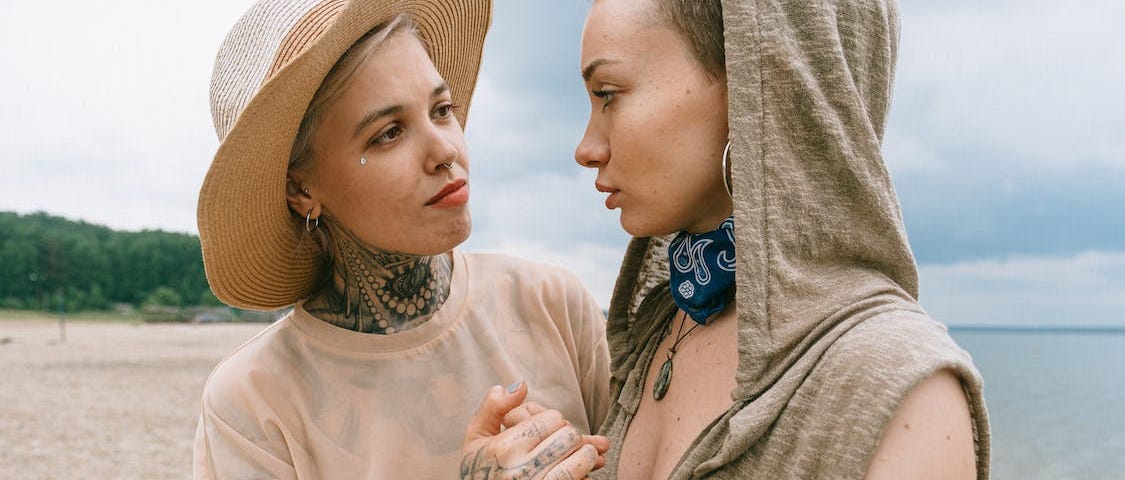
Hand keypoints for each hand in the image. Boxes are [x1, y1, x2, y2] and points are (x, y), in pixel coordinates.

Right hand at [460, 382, 608, 479]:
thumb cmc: (481, 468)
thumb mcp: (477, 436)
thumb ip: (495, 407)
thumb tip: (521, 385)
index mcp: (505, 447)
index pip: (552, 419)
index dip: (555, 419)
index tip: (549, 427)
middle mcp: (522, 469)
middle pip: (570, 436)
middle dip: (572, 434)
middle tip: (566, 440)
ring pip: (582, 459)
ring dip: (586, 454)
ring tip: (580, 454)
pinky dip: (585, 473)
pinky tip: (580, 472)